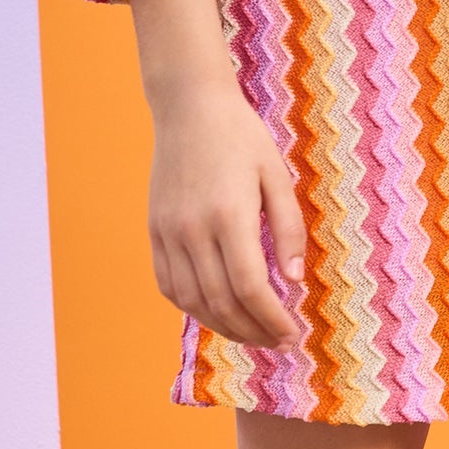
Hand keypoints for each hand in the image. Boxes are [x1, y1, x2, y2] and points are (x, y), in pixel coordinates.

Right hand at [146, 81, 305, 347]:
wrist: (188, 107)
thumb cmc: (241, 136)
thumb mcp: (277, 176)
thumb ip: (288, 230)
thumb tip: (294, 281)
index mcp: (229, 214)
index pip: (250, 287)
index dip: (272, 319)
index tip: (293, 333)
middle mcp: (192, 229)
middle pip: (221, 302)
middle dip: (254, 331)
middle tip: (279, 342)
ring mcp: (168, 232)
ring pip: (192, 301)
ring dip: (225, 327)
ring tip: (253, 335)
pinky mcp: (154, 231)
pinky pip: (169, 285)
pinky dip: (193, 308)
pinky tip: (218, 313)